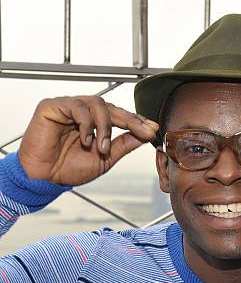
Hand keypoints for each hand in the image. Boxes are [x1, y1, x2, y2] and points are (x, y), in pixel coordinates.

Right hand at [18, 95, 158, 185]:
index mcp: (95, 123)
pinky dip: (86, 124)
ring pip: (97, 104)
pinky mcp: (53, 106)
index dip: (137, 121)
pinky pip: (76, 106)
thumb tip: (145, 136)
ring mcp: (68, 106)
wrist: (45, 178)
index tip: (153, 129)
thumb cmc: (69, 169)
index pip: (119, 116)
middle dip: (131, 120)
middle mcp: (83, 112)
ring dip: (106, 126)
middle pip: (112, 107)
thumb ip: (122, 145)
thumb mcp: (104, 159)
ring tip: (103, 148)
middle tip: (144, 132)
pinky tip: (86, 141)